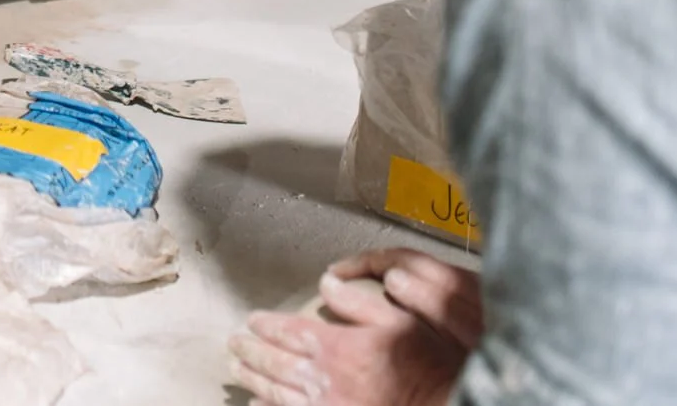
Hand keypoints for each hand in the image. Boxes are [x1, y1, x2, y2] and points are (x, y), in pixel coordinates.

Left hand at [229, 257, 475, 405]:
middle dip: (251, 351)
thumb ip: (358, 302)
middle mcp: (324, 379)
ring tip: (237, 370)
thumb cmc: (425, 364)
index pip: (289, 331)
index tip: (252, 320)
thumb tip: (327, 282)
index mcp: (337, 347)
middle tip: (234, 344)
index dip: (267, 325)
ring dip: (254, 379)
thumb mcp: (398, 321)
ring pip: (277, 391)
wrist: (443, 403)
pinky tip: (258, 404)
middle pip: (276, 363)